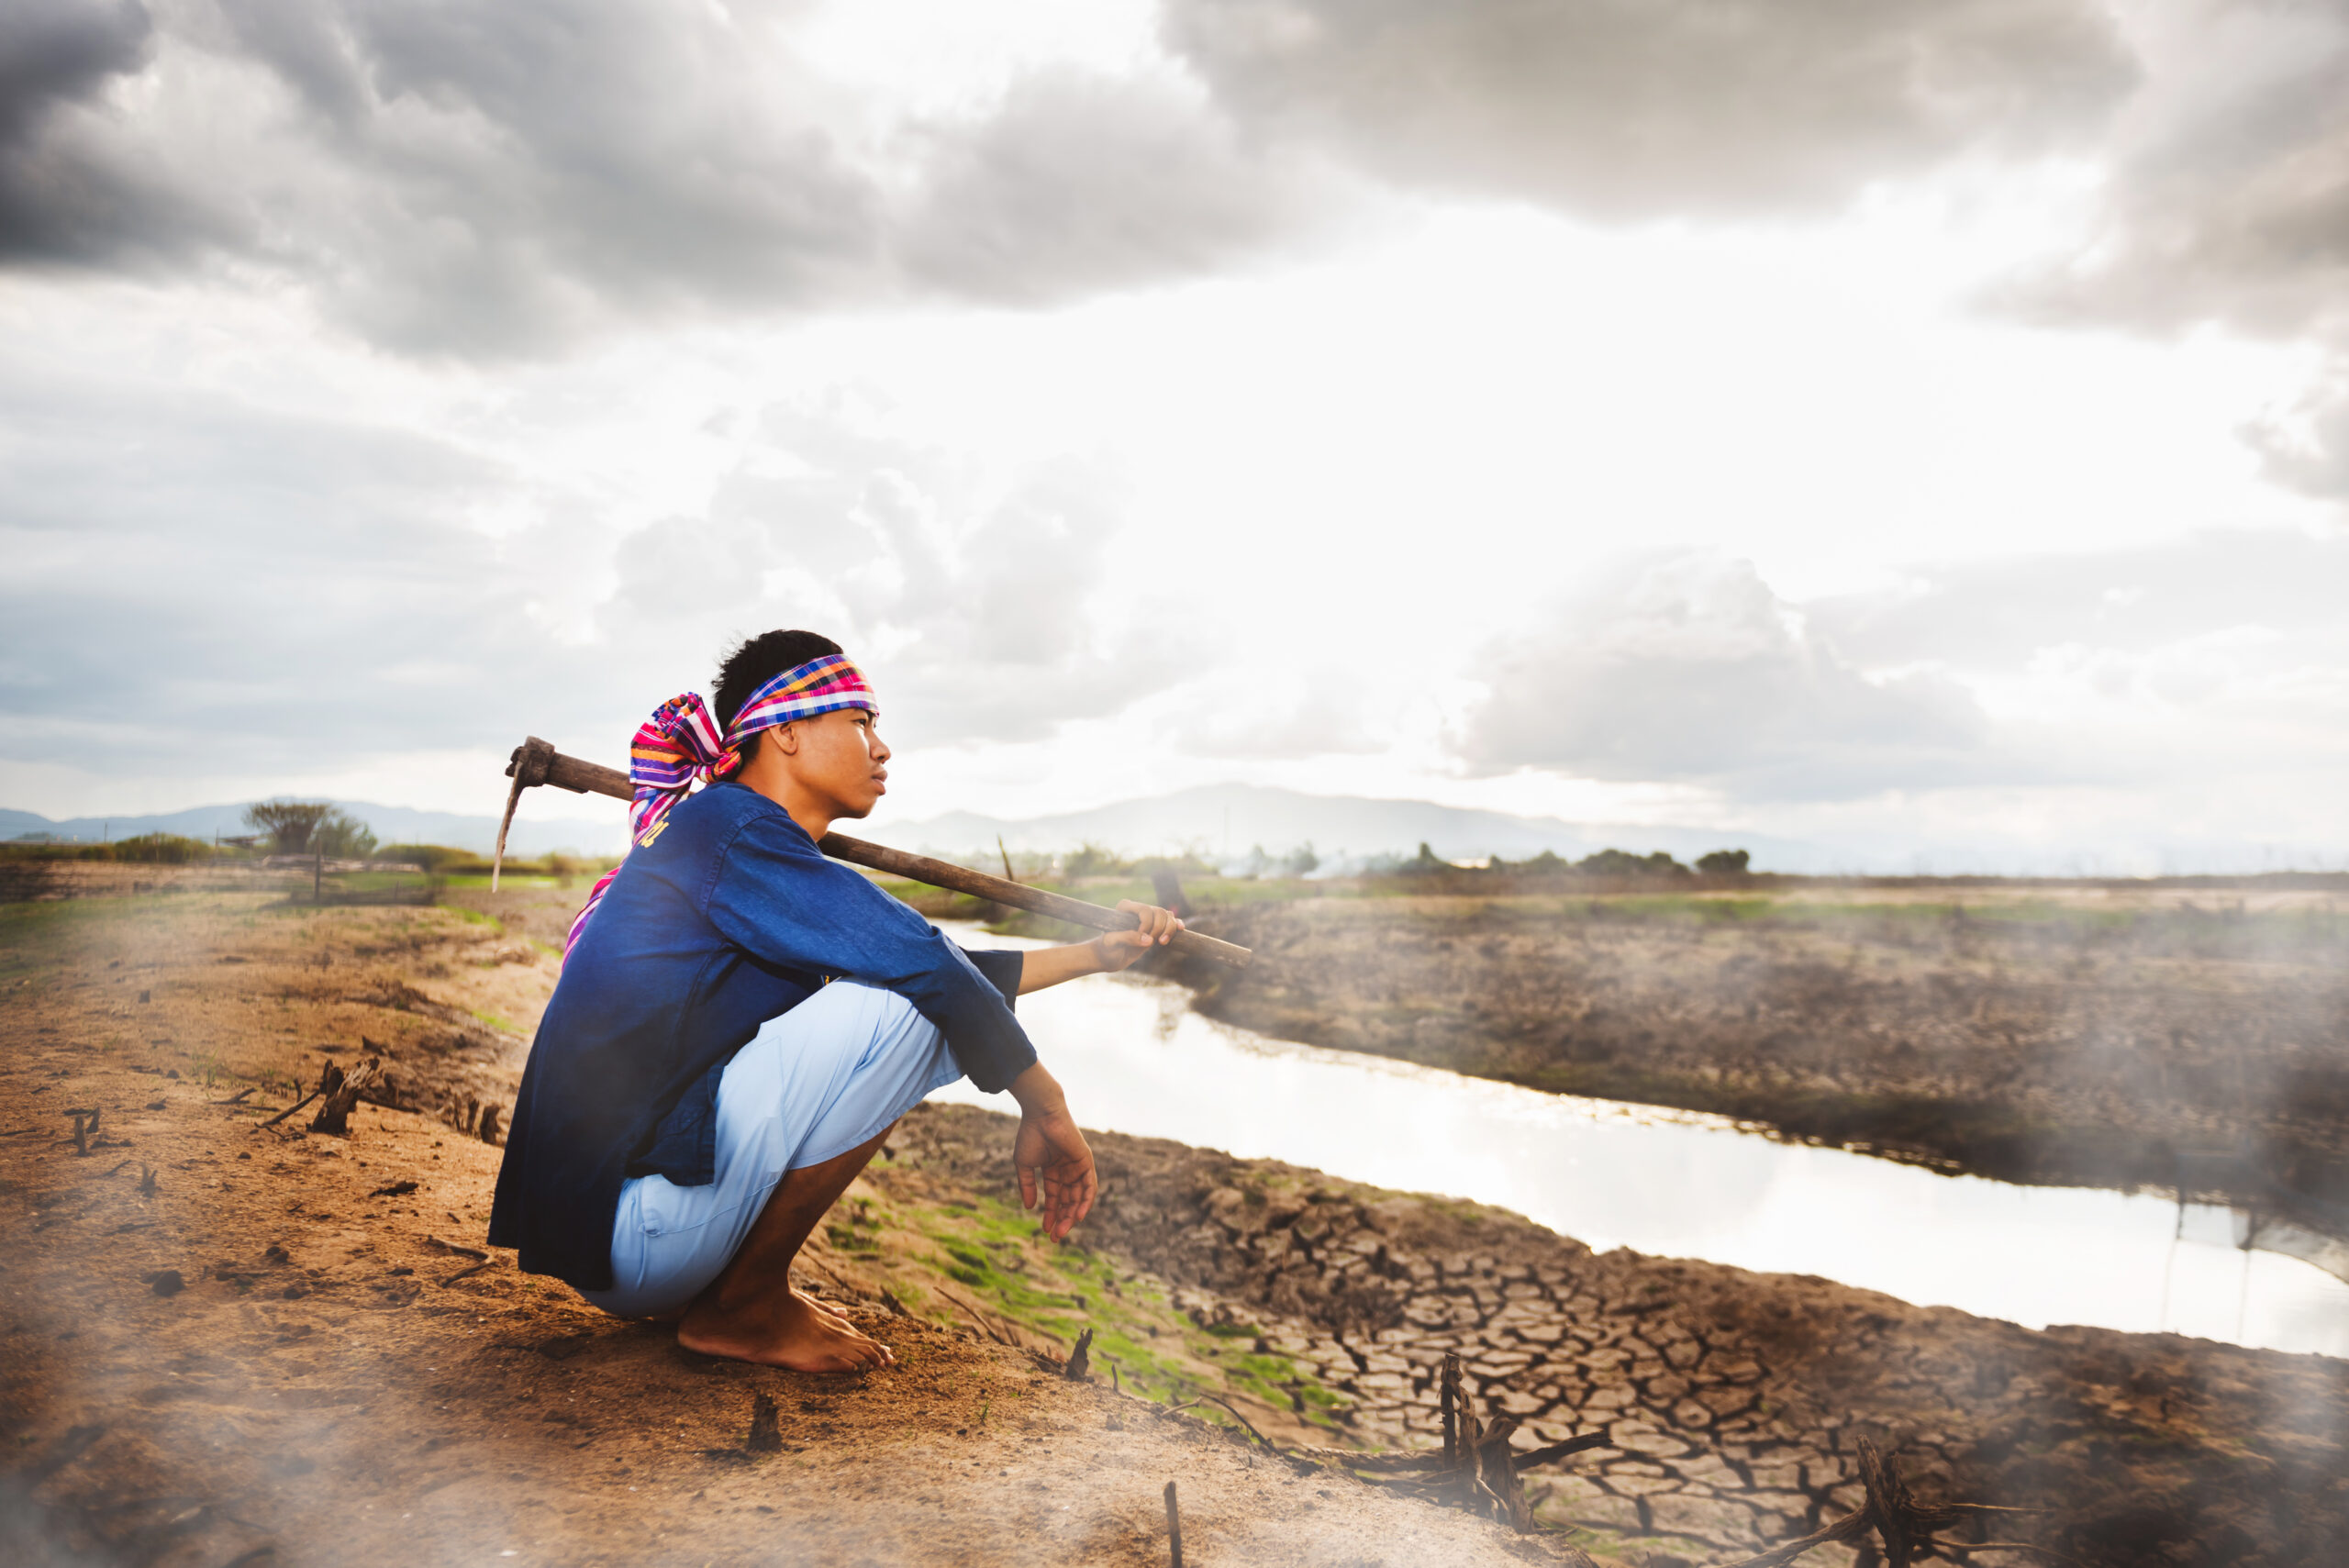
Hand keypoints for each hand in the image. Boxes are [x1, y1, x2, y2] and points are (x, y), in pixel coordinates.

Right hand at [1010, 1085, 1097, 1240]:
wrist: (1041, 1115)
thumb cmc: (1030, 1136)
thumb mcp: (1024, 1165)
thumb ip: (1027, 1186)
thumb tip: (1029, 1207)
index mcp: (1053, 1170)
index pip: (1055, 1197)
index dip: (1050, 1214)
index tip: (1046, 1230)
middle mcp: (1067, 1170)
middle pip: (1068, 1200)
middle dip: (1062, 1219)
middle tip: (1056, 1237)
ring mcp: (1078, 1166)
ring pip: (1079, 1197)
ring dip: (1073, 1214)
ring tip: (1064, 1230)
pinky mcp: (1086, 1162)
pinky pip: (1090, 1186)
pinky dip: (1086, 1201)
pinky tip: (1078, 1216)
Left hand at [1089, 900, 1184, 973]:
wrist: (1108, 957)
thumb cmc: (1105, 949)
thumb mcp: (1111, 943)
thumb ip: (1127, 938)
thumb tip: (1149, 940)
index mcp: (1125, 908)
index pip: (1145, 910)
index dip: (1148, 924)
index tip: (1141, 938)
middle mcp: (1137, 909)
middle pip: (1159, 912)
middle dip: (1159, 928)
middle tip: (1152, 944)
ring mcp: (1147, 918)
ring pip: (1167, 915)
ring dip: (1169, 929)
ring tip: (1162, 943)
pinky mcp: (1154, 927)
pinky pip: (1170, 920)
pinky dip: (1176, 924)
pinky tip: (1181, 929)